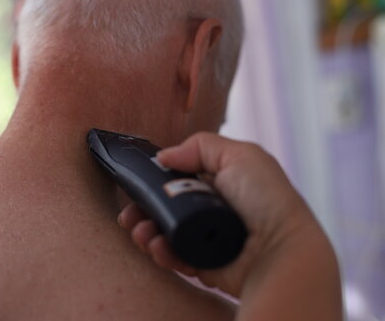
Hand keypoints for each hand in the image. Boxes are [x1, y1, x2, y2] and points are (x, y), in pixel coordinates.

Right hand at [118, 133, 337, 299]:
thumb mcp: (240, 155)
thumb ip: (201, 146)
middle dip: (142, 210)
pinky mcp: (202, 263)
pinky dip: (161, 251)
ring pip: (164, 233)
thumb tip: (164, 156)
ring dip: (146, 231)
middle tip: (129, 214)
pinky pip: (173, 256)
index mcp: (219, 182)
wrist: (279, 251)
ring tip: (141, 232)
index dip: (156, 181)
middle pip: (165, 207)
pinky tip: (156, 246)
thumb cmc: (267, 200)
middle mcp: (210, 209)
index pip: (178, 179)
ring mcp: (205, 237)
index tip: (138, 183)